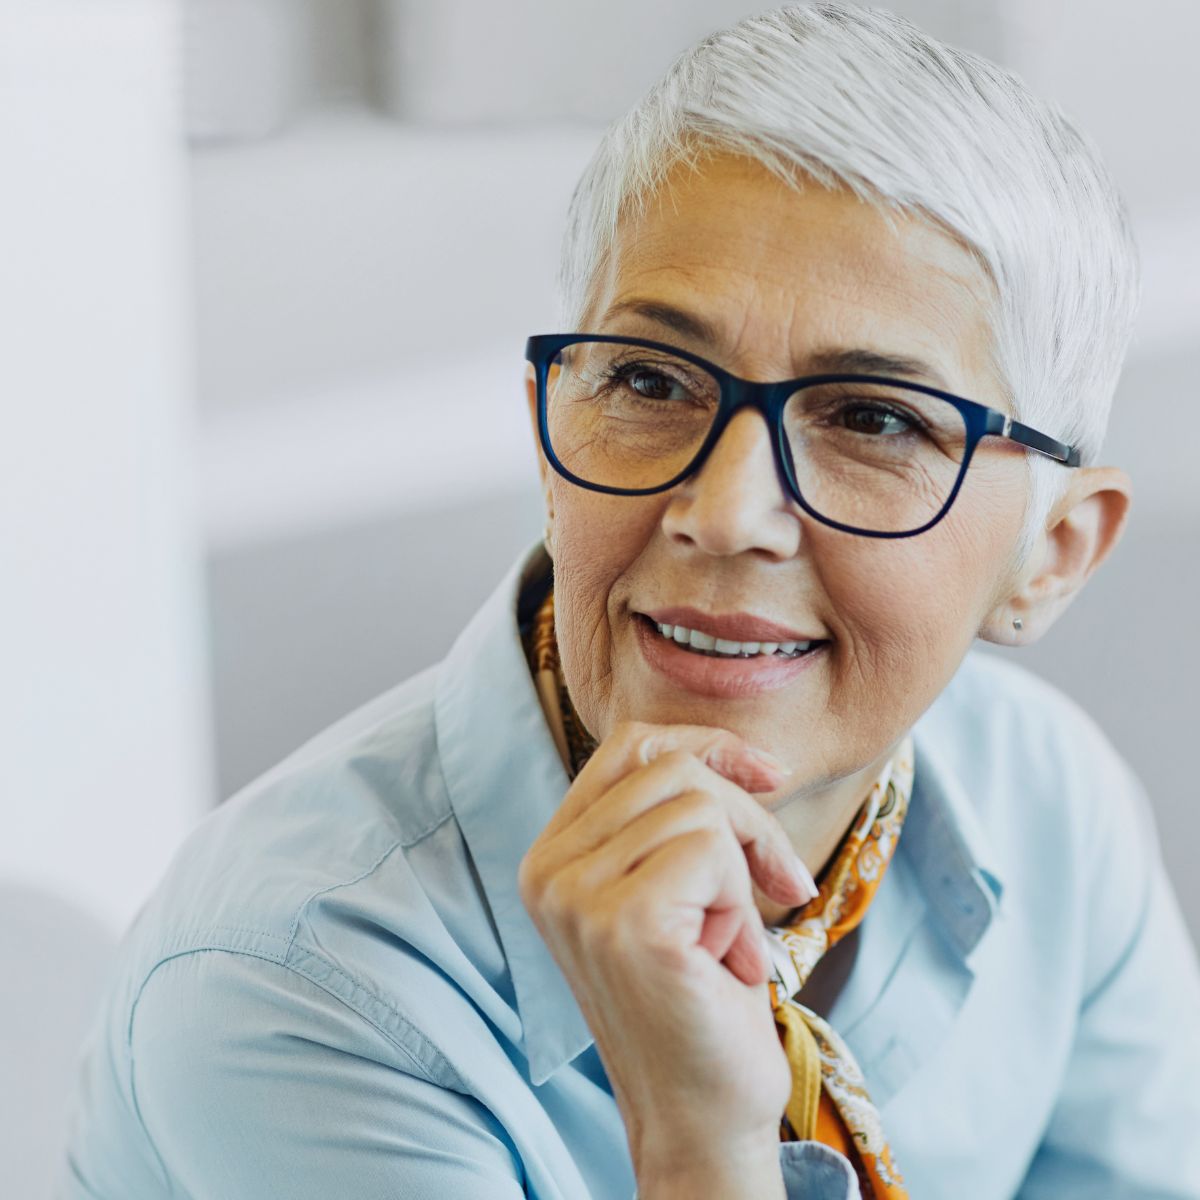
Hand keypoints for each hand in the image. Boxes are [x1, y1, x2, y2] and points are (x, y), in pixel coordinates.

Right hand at [517, 720, 817, 1183]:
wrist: (703, 1114)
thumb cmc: (701, 997)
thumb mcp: (676, 887)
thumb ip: (670, 819)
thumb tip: (733, 754)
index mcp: (552, 855)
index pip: (628, 744)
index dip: (707, 745)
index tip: (770, 774)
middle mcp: (548, 869)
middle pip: (671, 766)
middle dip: (747, 818)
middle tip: (778, 886)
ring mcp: (576, 894)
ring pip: (699, 804)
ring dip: (743, 871)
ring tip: (731, 940)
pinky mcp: (622, 921)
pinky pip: (712, 848)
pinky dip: (742, 901)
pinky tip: (730, 961)